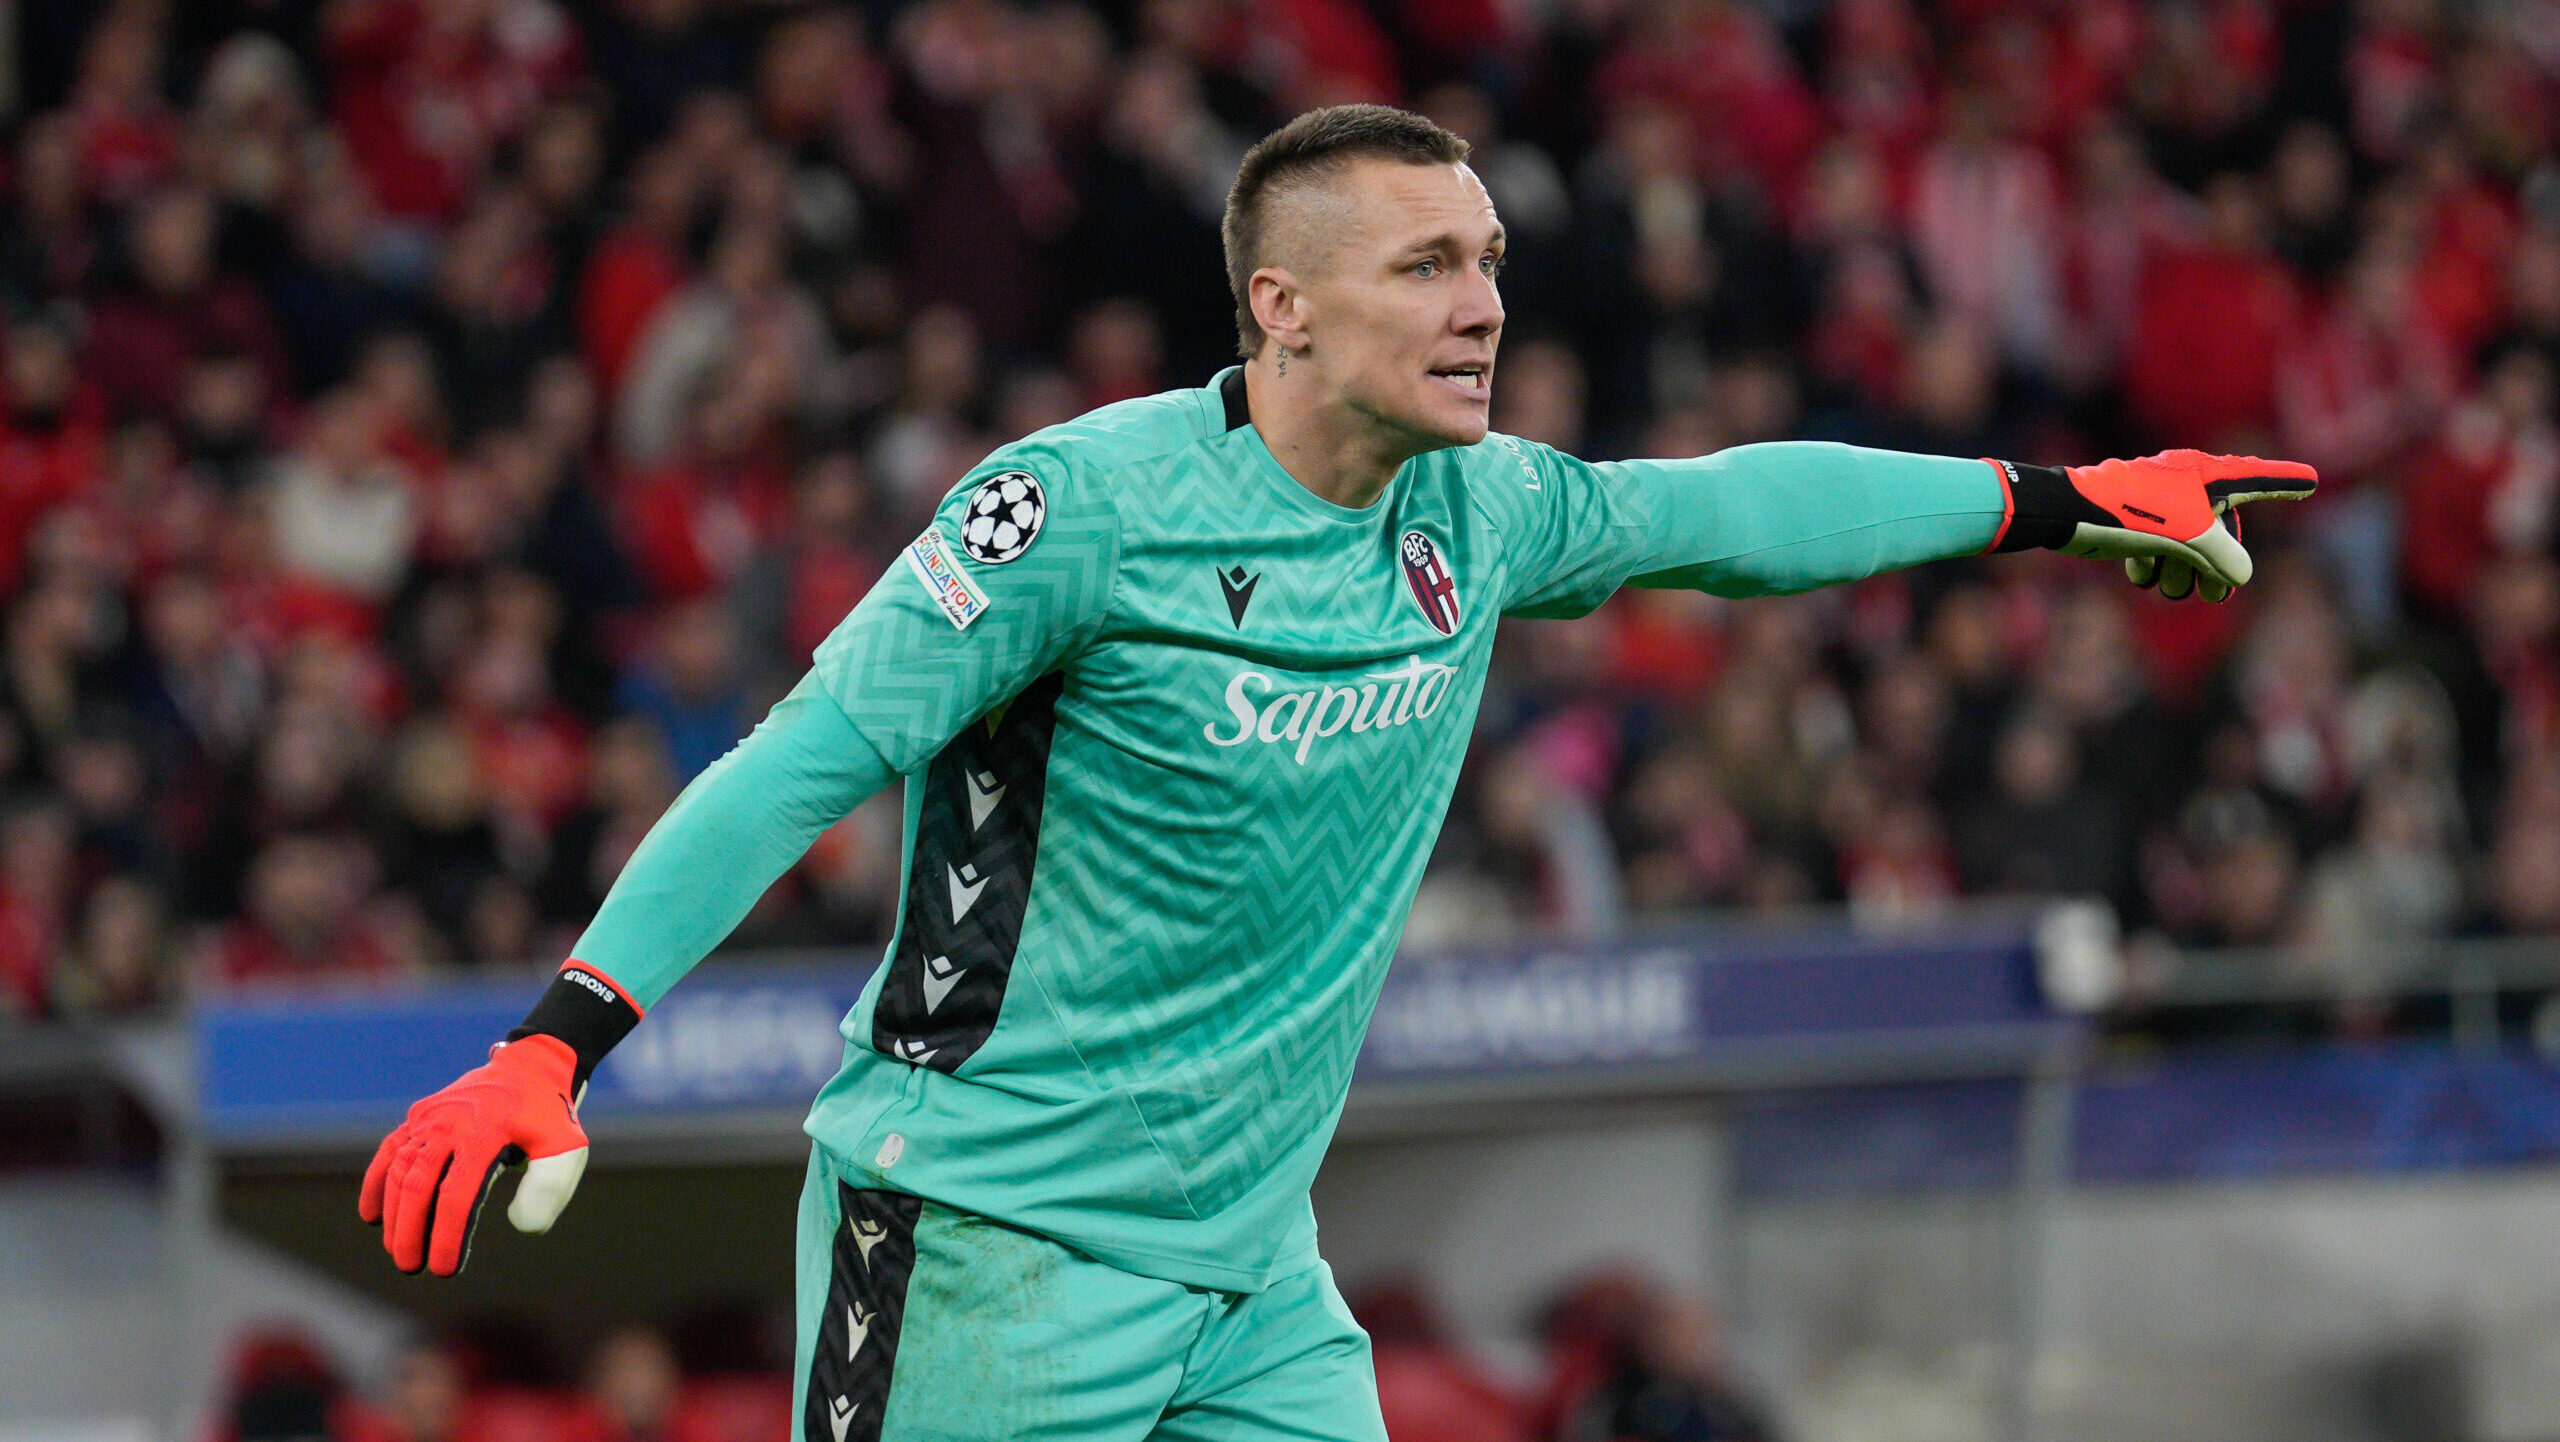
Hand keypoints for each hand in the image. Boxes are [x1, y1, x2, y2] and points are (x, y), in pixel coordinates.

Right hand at [357, 1034, 590, 1275]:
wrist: (531, 1067)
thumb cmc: (548, 1116)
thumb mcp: (565, 1147)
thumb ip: (548, 1187)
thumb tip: (521, 1227)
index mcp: (484, 1134)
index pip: (457, 1196)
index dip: (447, 1236)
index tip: (444, 1269)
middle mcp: (449, 1124)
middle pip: (418, 1186)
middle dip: (410, 1231)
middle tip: (410, 1266)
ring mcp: (430, 1118)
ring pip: (399, 1170)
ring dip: (393, 1214)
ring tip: (397, 1249)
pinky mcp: (419, 1115)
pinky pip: (389, 1150)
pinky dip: (376, 1182)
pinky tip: (371, 1214)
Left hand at [2047, 450, 2319, 600]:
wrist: (2069, 513)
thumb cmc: (2135, 515)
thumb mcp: (2192, 538)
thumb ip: (2225, 557)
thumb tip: (2240, 576)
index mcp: (2208, 476)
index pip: (2257, 478)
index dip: (2284, 482)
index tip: (2311, 480)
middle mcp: (2186, 484)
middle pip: (2220, 528)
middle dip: (2217, 564)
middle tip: (2215, 597)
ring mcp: (2157, 502)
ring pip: (2186, 543)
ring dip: (2181, 571)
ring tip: (2171, 587)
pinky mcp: (2130, 520)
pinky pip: (2155, 548)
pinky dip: (2150, 565)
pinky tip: (2139, 572)